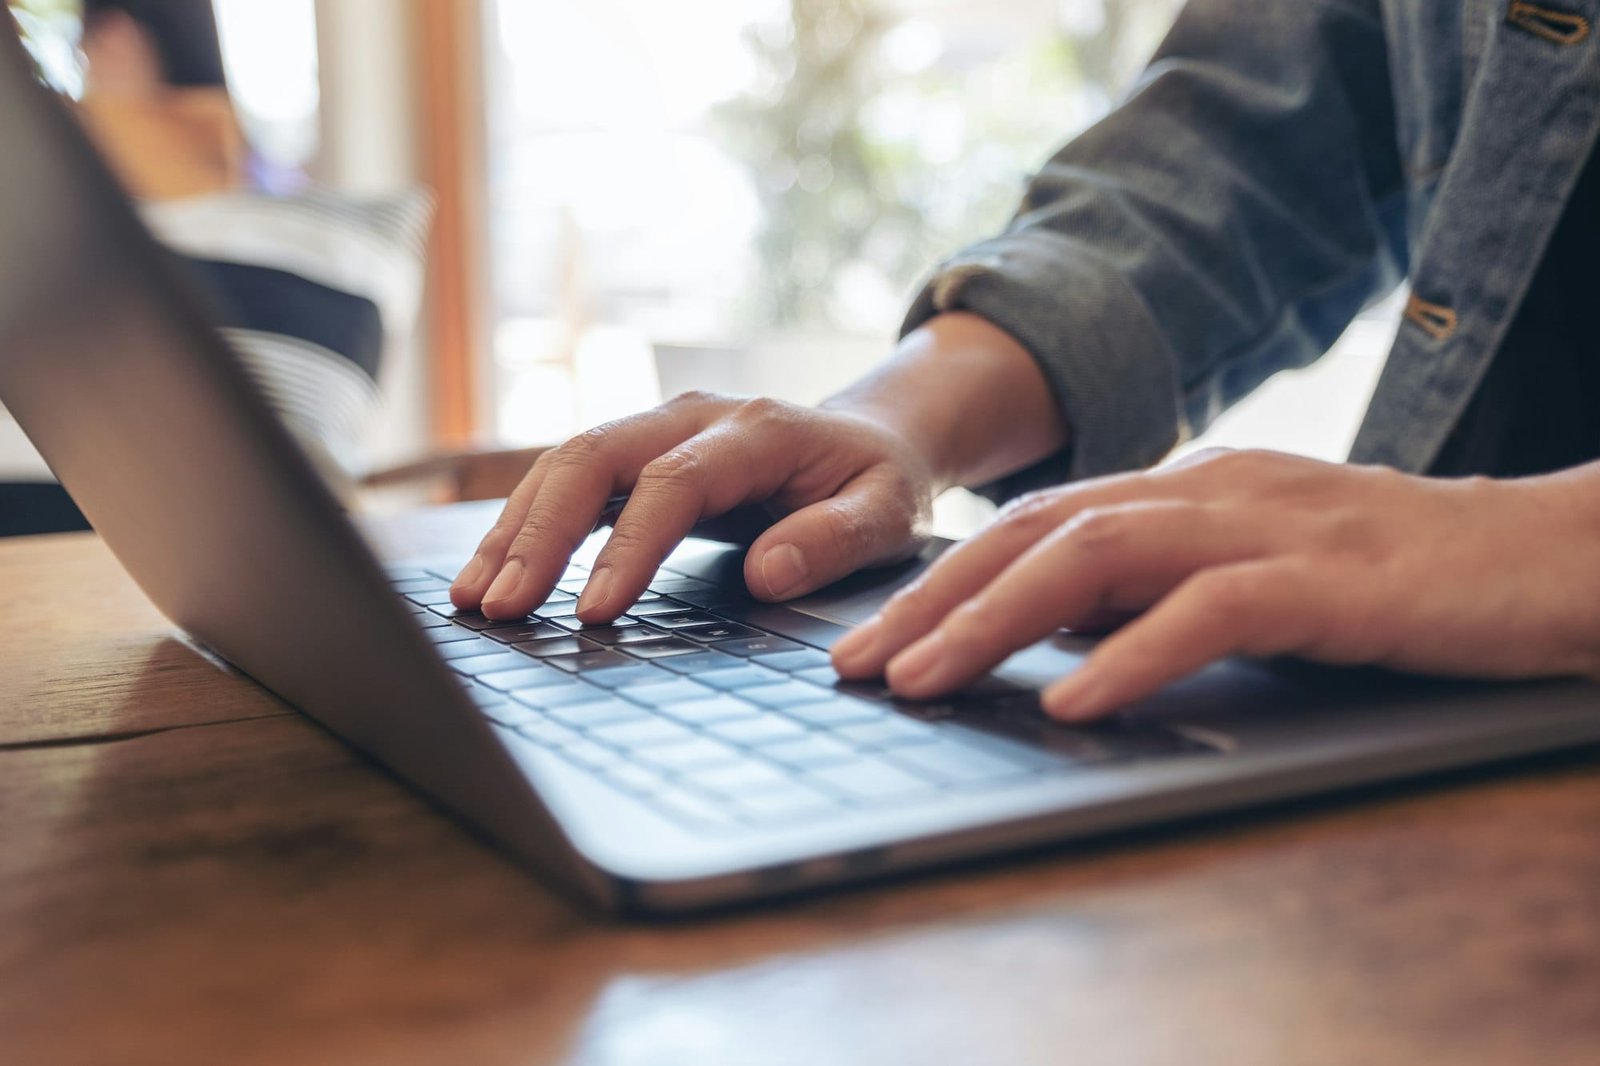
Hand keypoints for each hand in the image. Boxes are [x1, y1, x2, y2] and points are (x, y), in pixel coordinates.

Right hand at [449, 392, 938, 620]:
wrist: (871, 436)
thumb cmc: (878, 481)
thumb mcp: (887, 511)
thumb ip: (835, 539)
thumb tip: (767, 573)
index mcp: (756, 430)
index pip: (673, 482)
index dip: (629, 546)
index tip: (594, 611)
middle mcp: (694, 417)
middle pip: (595, 457)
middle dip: (540, 533)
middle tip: (500, 606)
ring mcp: (659, 429)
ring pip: (566, 463)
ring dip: (516, 530)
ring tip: (473, 600)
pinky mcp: (638, 454)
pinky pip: (569, 482)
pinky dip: (526, 526)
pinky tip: (492, 574)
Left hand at [831, 449, 1599, 719]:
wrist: (1547, 554)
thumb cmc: (1392, 577)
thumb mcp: (1251, 570)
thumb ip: (1156, 587)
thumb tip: (1052, 632)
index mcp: (1183, 488)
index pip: (1033, 525)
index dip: (939, 580)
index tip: (868, 639)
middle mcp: (1207, 490)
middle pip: (1038, 532)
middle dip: (934, 599)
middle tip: (855, 664)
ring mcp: (1267, 526)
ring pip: (1099, 556)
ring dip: (998, 621)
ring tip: (925, 681)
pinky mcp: (1331, 578)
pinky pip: (1211, 610)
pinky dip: (1133, 654)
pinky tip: (1072, 700)